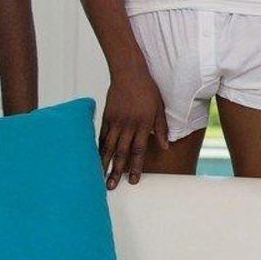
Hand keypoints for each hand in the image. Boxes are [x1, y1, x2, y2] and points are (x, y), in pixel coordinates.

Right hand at [99, 66, 168, 189]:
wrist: (129, 72)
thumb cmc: (147, 89)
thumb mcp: (159, 107)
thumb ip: (161, 128)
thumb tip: (166, 146)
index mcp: (143, 124)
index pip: (139, 151)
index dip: (135, 167)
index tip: (133, 181)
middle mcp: (128, 125)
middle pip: (121, 152)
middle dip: (116, 171)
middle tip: (111, 187)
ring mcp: (115, 121)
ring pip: (108, 146)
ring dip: (104, 163)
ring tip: (98, 177)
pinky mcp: (106, 116)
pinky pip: (101, 135)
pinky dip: (98, 148)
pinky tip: (95, 159)